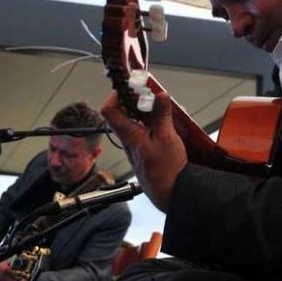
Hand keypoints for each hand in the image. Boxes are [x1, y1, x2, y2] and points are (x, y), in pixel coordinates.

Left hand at [101, 91, 186, 211]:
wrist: (171, 193)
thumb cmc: (166, 171)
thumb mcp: (167, 137)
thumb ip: (162, 115)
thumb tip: (160, 96)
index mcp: (129, 134)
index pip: (110, 110)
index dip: (116, 95)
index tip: (131, 87)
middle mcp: (129, 139)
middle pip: (124, 113)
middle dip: (138, 100)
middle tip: (152, 96)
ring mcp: (135, 145)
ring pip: (135, 122)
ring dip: (147, 112)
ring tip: (162, 109)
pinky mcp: (144, 150)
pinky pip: (143, 131)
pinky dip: (152, 123)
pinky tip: (166, 124)